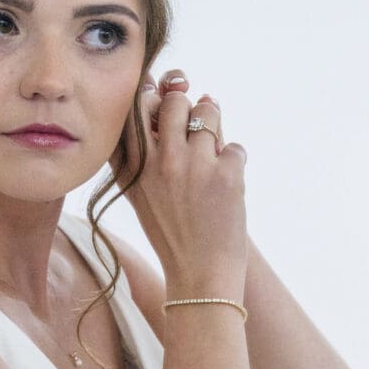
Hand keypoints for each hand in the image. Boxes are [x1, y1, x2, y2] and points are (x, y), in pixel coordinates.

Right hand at [117, 68, 247, 296]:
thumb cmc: (171, 233)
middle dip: (188, 108)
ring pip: (208, 111)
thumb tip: (171, 93)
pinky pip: (234, 147)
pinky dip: (234, 163)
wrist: (199, 275)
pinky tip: (227, 187)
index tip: (163, 107)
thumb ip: (144, 150)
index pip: (137, 106)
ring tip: (212, 155)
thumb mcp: (141, 193)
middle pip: (175, 100)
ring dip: (215, 126)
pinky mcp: (226, 173)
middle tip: (195, 131)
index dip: (153, 98)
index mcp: (133, 165)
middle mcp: (160, 160)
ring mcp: (194, 164)